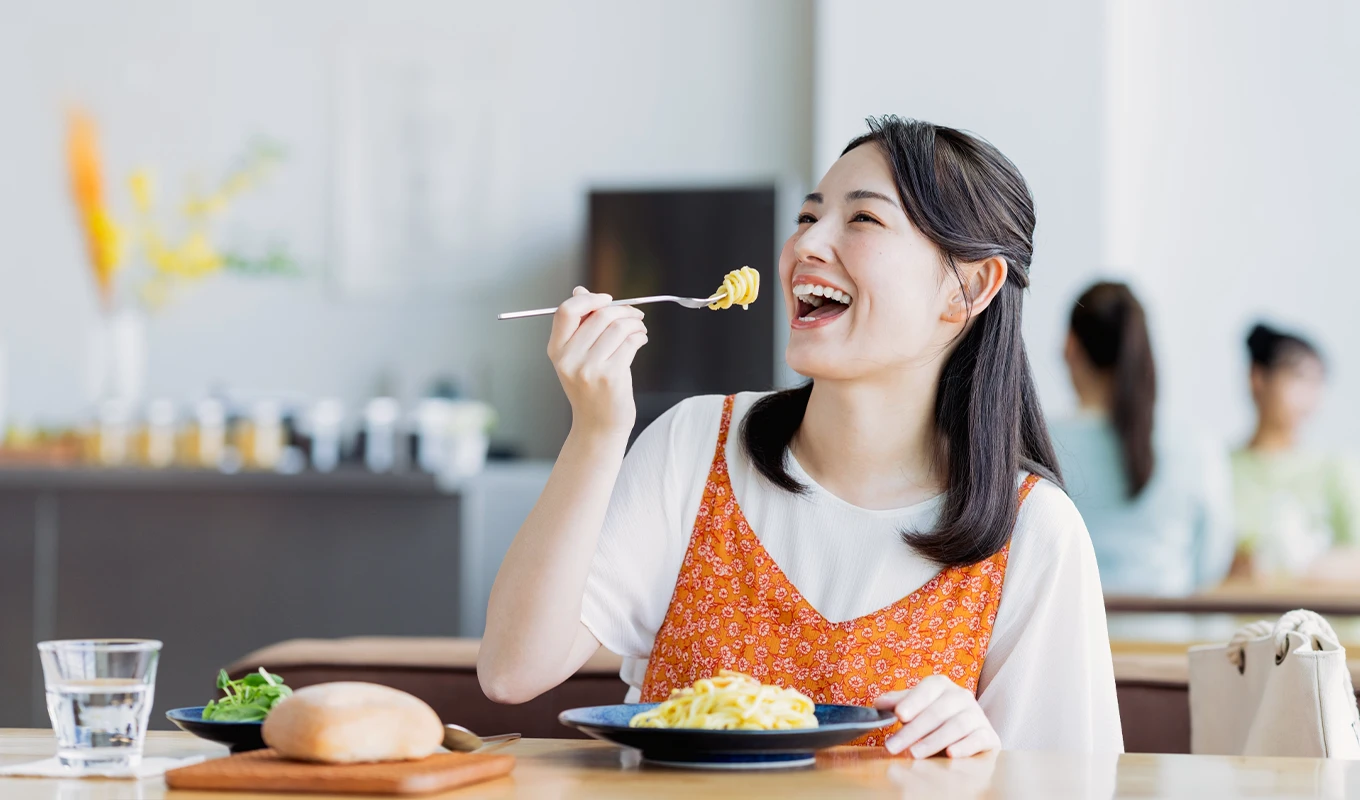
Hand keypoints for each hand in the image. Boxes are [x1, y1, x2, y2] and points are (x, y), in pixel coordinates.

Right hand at [547, 287, 647, 437]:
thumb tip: (580, 290)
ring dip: (635, 323)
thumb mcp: (576, 357)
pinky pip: (630, 343)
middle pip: (599, 316)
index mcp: (556, 350)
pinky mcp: (611, 376)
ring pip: (618, 327)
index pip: (566, 311)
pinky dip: (640, 336)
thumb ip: (578, 325)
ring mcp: (589, 369)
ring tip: (639, 329)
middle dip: (622, 310)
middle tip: (635, 314)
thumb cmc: (590, 388)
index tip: (607, 300)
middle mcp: (569, 359)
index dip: (589, 299)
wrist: (598, 426)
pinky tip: (641, 340)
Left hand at [875, 675, 998, 757]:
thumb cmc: (935, 721)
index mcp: (942, 686)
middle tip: (893, 746)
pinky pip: (978, 739)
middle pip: (938, 711)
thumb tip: (879, 704)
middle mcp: (962, 696)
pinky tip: (950, 754)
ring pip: (957, 725)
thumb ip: (899, 704)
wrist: (968, 737)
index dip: (913, 701)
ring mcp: (977, 715)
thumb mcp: (916, 709)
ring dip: (934, 740)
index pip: (928, 689)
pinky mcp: (989, 736)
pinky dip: (964, 747)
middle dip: (913, 730)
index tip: (899, 715)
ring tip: (914, 753)